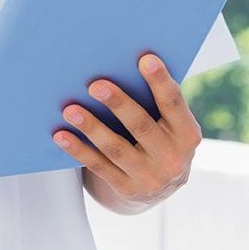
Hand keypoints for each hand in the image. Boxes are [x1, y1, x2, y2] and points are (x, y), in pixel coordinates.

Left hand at [52, 53, 200, 207]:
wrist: (159, 190)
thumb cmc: (160, 138)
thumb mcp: (170, 124)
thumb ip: (156, 100)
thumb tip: (122, 62)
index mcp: (186, 134)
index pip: (173, 103)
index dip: (160, 81)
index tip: (145, 59)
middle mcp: (173, 159)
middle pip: (141, 125)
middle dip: (118, 103)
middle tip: (95, 85)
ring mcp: (150, 178)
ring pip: (116, 148)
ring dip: (91, 127)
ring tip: (70, 110)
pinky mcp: (127, 190)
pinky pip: (98, 167)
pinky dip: (78, 150)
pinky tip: (62, 135)